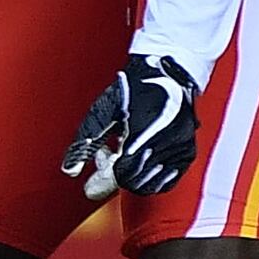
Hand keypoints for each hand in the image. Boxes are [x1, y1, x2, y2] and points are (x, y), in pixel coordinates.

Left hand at [63, 52, 203, 195]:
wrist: (165, 72)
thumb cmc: (130, 89)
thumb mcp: (101, 113)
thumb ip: (84, 144)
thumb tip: (70, 171)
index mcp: (141, 135)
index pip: (121, 175)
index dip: (104, 182)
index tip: (90, 186)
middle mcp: (165, 145)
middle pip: (135, 183)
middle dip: (116, 175)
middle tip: (107, 153)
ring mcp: (179, 150)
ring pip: (151, 184)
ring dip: (133, 176)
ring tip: (124, 151)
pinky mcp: (188, 152)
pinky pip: (168, 179)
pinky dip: (150, 176)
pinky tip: (140, 155)